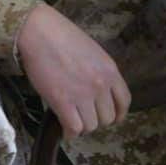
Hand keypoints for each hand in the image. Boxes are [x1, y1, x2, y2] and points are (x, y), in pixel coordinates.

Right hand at [16, 3, 130, 138]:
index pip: (124, 102)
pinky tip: (64, 126)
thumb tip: (100, 94)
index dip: (118, 114)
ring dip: (82, 126)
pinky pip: (74, 128)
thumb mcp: (93, 53)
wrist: (41, 32)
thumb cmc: (64, 38)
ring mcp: (83, 94)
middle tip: (84, 114)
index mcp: (110, 70)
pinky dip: (69, 132)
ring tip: (72, 118)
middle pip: (107, 118)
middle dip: (96, 119)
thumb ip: (101, 73)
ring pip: (91, 126)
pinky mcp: (63, 102)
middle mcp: (100, 84)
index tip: (111, 117)